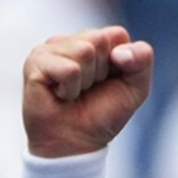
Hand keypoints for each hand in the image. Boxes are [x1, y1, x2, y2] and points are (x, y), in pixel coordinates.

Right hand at [22, 26, 152, 158]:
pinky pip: (68, 68)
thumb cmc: (102, 115)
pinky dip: (70, 88)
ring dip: (86, 81)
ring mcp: (51, 48)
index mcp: (96, 41)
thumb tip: (120, 51)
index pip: (117, 34)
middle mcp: (72, 40)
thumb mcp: (136, 89)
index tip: (109, 81)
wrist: (76, 143)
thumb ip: (142, 61)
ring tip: (75, 93)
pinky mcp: (36, 62)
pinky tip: (61, 95)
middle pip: (100, 40)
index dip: (122, 63)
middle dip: (102, 72)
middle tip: (90, 89)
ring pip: (84, 50)